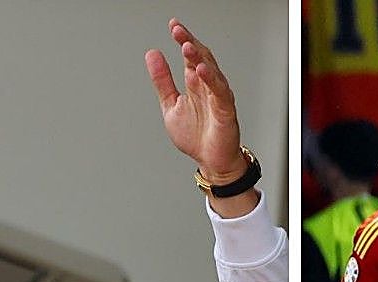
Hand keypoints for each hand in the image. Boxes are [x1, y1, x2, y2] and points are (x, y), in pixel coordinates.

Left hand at [145, 19, 246, 183]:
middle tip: (177, 31)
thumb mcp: (170, 105)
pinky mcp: (225, 110)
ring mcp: (217, 96)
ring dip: (199, 58)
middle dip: (189, 42)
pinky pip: (219, 91)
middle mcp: (207, 86)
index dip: (182, 39)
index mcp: (194, 83)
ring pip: (211, 71)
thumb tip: (152, 54)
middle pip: (200, 58)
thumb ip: (162, 81)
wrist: (210, 161)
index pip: (189, 55)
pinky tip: (201, 70)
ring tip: (186, 46)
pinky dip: (211, 80)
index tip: (173, 25)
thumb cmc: (195, 136)